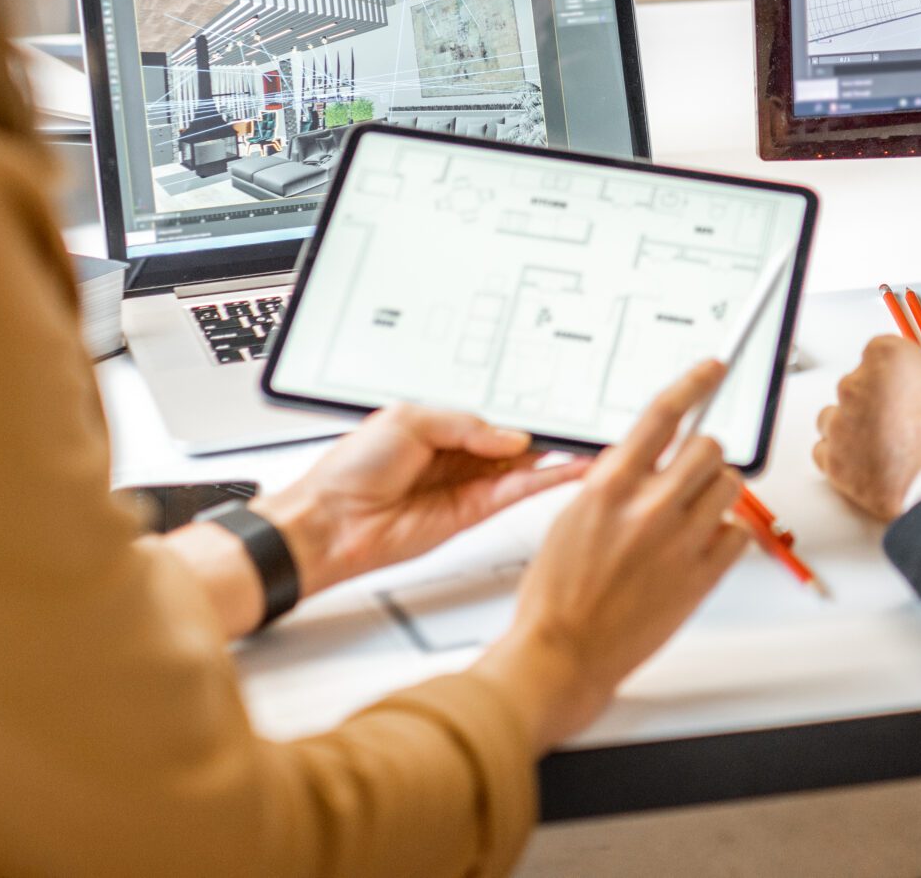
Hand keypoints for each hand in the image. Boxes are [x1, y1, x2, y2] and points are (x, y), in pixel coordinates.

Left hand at [255, 406, 586, 597]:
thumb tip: (511, 436)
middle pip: (513, 439)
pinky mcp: (472, 513)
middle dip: (547, 430)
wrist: (330, 522)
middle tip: (581, 418)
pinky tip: (572, 468)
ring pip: (523, 466)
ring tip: (591, 441)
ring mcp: (466, 485)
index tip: (553, 399)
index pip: (492, 413)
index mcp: (438, 425)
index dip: (521, 407)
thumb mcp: (409, 420)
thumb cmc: (350, 470)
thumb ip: (465, 424)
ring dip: (556, 455)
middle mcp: (456, 455)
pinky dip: (547, 481)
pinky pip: (517, 492)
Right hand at [468, 361, 746, 752]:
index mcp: (610, 487)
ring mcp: (680, 542)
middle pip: (709, 448)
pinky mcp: (701, 577)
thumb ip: (610, 485)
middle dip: (702, 456)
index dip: (693, 383)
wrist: (561, 653)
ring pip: (729, 486)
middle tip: (689, 475)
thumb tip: (637, 462)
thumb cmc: (555, 595)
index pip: (663, 415)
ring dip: (715, 493)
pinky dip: (726, 536)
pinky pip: (738, 535)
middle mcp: (649, 508)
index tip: (713, 369)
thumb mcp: (570, 519)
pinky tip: (700, 547)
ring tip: (691, 515)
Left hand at [811, 335, 920, 524]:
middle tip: (903, 421)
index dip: (897, 373)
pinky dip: (842, 458)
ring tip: (883, 445)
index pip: (880, 353)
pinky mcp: (834, 460)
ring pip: (834, 417)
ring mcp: (842, 423)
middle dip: (876, 401)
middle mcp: (857, 385)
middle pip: (857, 384)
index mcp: (887, 356)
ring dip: (853, 427)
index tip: (907, 387)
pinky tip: (866, 463)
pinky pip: (824, 452)